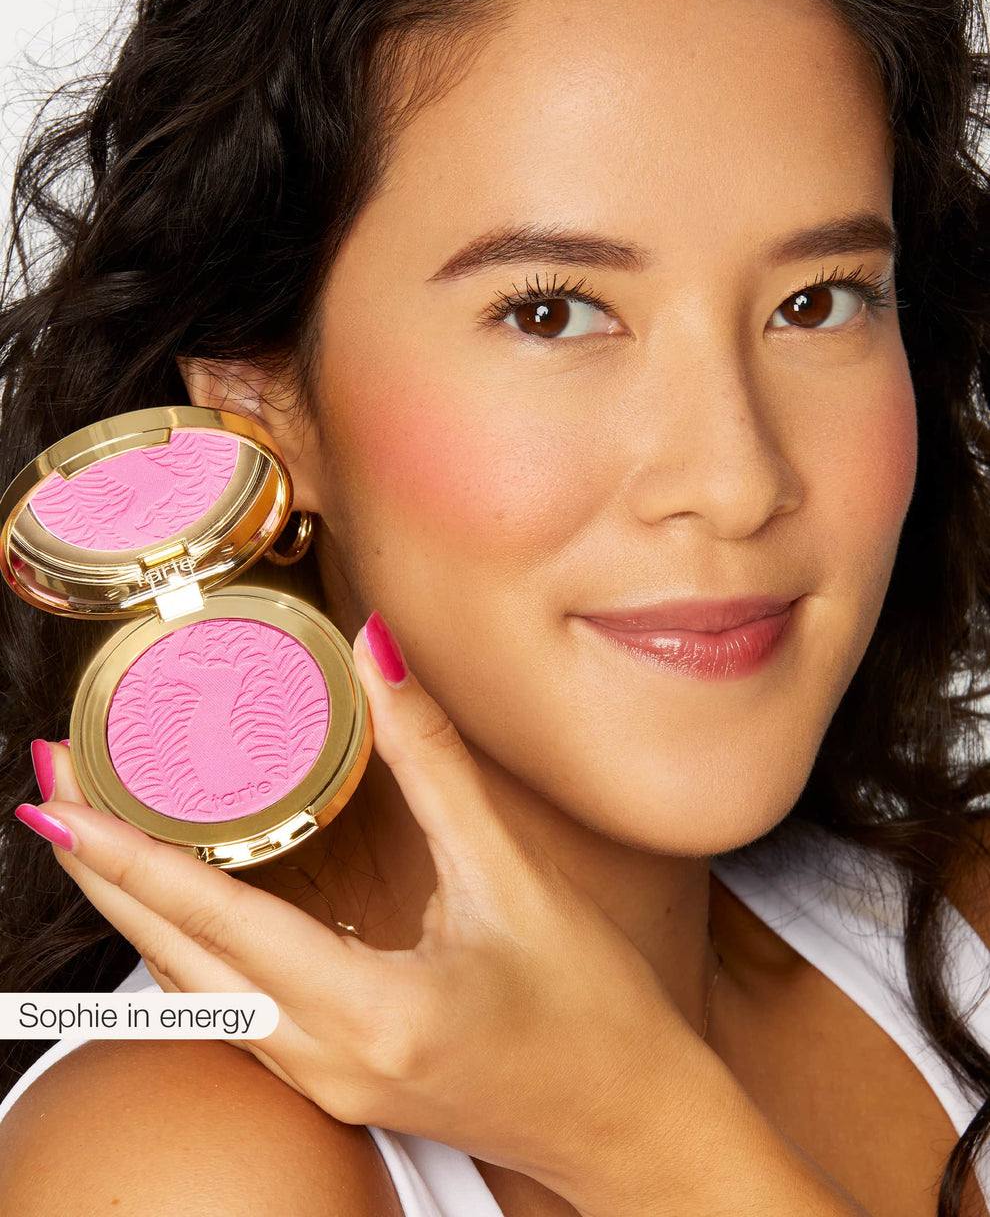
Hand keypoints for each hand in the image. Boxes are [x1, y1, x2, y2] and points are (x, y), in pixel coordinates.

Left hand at [16, 612, 699, 1207]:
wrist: (628, 1122)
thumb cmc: (590, 1013)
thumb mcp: (512, 880)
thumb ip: (435, 766)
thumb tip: (384, 662)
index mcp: (372, 1012)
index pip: (218, 923)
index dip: (129, 856)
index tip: (61, 804)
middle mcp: (328, 1060)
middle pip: (177, 963)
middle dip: (103, 874)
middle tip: (51, 795)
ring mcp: (324, 1084)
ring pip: (196, 994)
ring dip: (139, 913)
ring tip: (98, 839)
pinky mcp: (336, 1083)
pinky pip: (234, 1013)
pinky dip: (189, 950)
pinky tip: (182, 906)